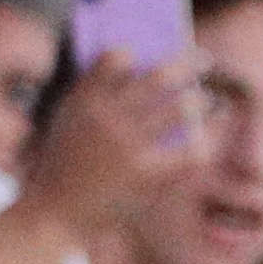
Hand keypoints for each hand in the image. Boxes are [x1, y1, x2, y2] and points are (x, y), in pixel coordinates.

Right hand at [23, 53, 198, 233]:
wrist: (53, 214)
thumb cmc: (63, 167)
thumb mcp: (67, 124)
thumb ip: (93, 96)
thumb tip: (136, 70)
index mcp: (85, 100)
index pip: (115, 59)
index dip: (135, 52)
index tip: (150, 49)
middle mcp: (108, 117)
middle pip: (157, 78)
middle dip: (186, 63)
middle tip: (204, 58)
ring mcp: (128, 146)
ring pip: (179, 109)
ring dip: (200, 100)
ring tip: (209, 99)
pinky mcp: (146, 176)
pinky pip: (188, 153)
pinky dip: (200, 143)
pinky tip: (208, 140)